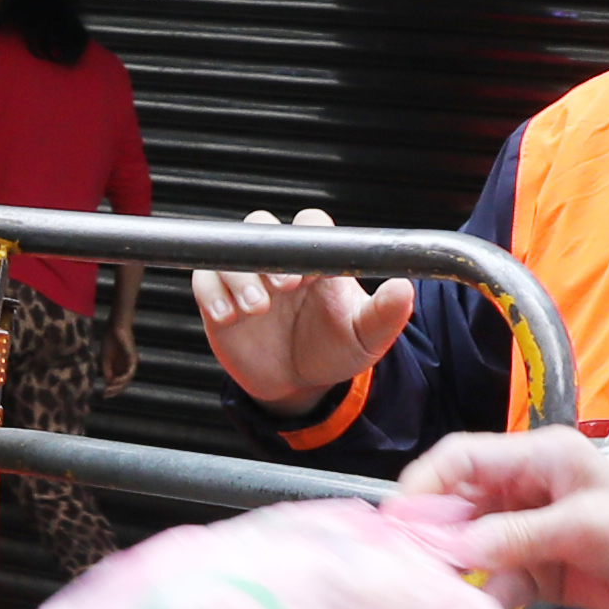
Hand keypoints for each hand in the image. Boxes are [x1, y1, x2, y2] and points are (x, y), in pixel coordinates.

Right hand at [94, 330, 144, 396]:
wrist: (115, 327)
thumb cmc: (110, 341)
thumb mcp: (105, 359)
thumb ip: (107, 370)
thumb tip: (108, 383)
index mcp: (120, 366)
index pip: (118, 382)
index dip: (112, 390)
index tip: (104, 395)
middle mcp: (127, 366)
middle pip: (123, 383)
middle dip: (115, 390)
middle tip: (106, 395)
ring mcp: (131, 363)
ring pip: (127, 379)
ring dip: (119, 386)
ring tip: (109, 389)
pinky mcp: (133, 358)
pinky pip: (130, 372)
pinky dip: (123, 378)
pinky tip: (115, 381)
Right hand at [188, 208, 413, 412]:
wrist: (299, 385)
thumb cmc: (333, 350)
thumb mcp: (366, 337)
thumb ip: (386, 314)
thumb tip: (404, 288)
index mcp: (315, 259)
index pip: (309, 223)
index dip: (306, 235)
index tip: (310, 271)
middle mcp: (278, 261)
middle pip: (261, 226)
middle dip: (267, 253)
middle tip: (283, 288)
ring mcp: (246, 277)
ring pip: (230, 251)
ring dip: (239, 277)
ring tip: (255, 309)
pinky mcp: (217, 298)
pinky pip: (204, 279)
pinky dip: (212, 294)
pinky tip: (228, 317)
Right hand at [409, 425, 608, 608]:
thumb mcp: (583, 526)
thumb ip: (518, 536)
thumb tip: (458, 550)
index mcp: (536, 459)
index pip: (462, 458)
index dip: (426, 484)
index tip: (400, 521)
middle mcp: (524, 492)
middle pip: (457, 505)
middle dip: (433, 534)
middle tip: (408, 567)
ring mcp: (528, 533)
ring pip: (471, 548)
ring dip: (456, 572)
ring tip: (437, 597)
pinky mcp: (537, 572)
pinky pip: (496, 582)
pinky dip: (486, 598)